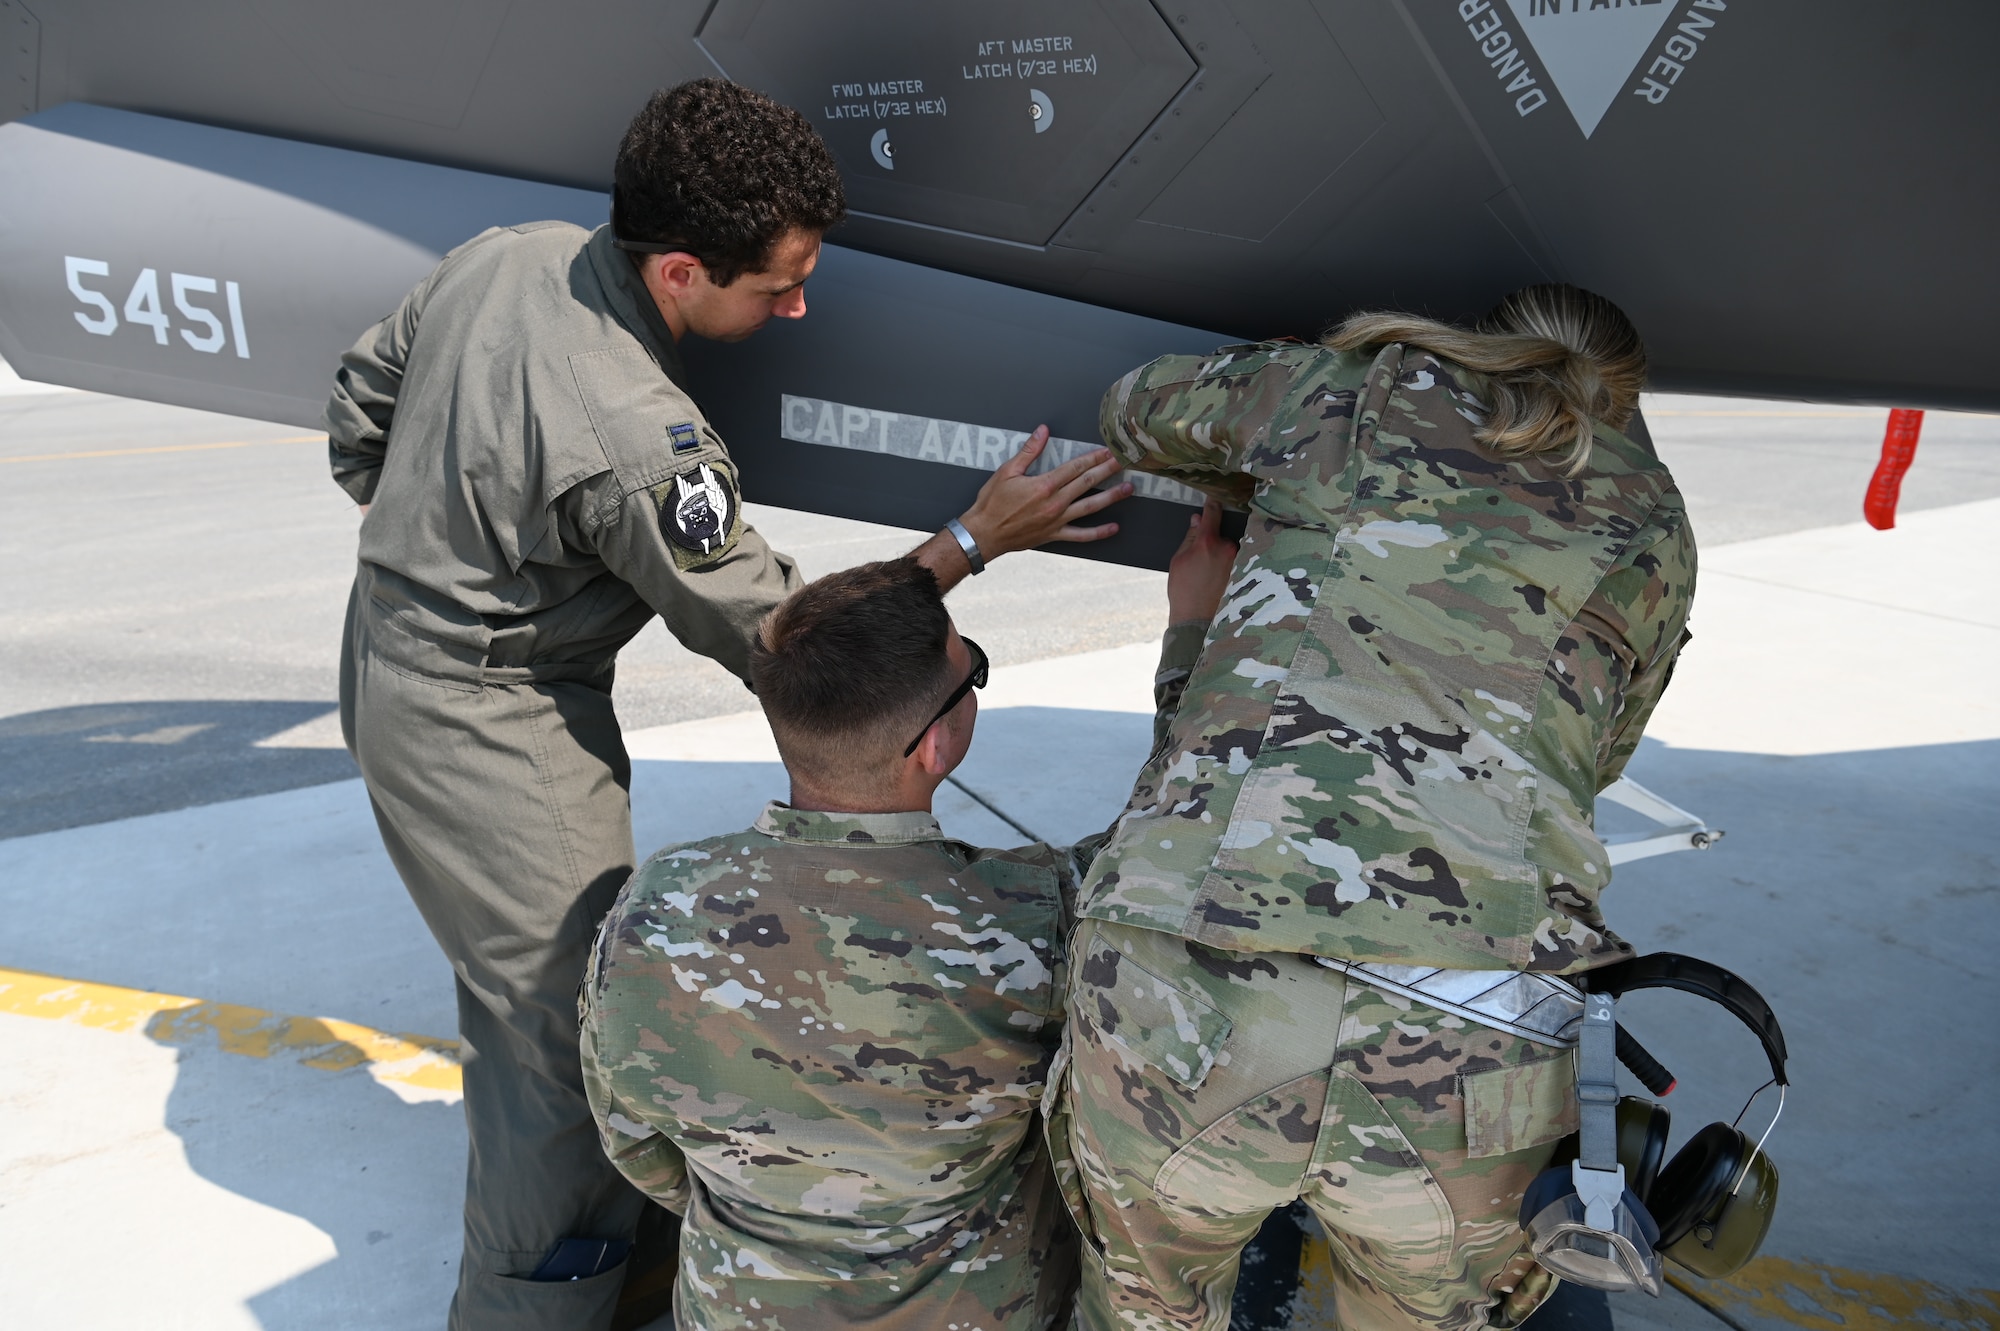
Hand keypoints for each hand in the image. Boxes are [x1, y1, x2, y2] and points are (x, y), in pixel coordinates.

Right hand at [956, 426, 1131, 557]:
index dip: (1093, 457)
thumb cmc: (992, 503)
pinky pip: (1081, 536)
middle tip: (1125, 462)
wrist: (984, 534)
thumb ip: (1028, 451)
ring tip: (1128, 488)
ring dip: (1111, 497)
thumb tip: (1043, 431)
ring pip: (1090, 507)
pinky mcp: (1055, 535)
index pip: (1075, 467)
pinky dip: (1099, 533)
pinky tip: (1114, 528)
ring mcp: (1057, 520)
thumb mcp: (1006, 472)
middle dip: (1108, 470)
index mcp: (1044, 485)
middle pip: (1087, 483)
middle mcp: (1055, 503)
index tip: (1107, 450)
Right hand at [1167, 497, 1237, 624]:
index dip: (1211, 503)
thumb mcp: (1178, 560)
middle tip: (1200, 559)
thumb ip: (1190, 537)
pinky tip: (1216, 580)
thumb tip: (1198, 519)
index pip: (1212, 513)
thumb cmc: (1183, 591)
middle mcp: (1228, 548)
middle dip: (1212, 540)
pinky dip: (1227, 566)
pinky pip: (1236, 561)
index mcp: (1208, 542)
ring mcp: (1239, 560)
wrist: (1197, 620)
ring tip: (1207, 575)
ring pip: (1229, 549)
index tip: (1213, 498)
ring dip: (1220, 555)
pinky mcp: (1244, 572)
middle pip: (1221, 534)